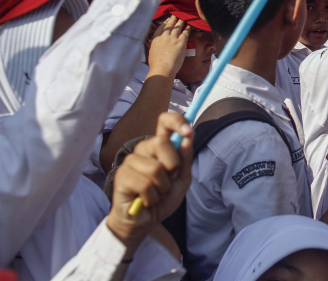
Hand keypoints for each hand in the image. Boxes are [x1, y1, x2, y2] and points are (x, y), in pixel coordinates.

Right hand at [107, 113, 193, 252]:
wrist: (144, 222)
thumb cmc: (162, 199)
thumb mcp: (182, 179)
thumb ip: (185, 159)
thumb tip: (188, 137)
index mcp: (159, 146)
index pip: (164, 121)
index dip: (177, 122)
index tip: (188, 132)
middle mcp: (143, 149)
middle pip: (162, 142)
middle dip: (173, 166)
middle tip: (168, 181)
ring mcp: (130, 161)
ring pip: (156, 168)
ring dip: (162, 187)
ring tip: (155, 194)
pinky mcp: (121, 176)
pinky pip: (145, 184)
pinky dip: (152, 197)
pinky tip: (146, 200)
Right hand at [147, 16, 189, 77]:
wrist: (162, 68)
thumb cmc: (156, 64)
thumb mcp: (152, 51)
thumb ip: (155, 45)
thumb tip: (157, 44)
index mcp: (155, 39)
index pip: (160, 28)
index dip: (164, 23)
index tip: (167, 20)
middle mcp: (164, 37)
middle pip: (169, 26)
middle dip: (172, 20)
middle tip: (175, 16)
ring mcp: (173, 39)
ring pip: (177, 27)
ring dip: (180, 22)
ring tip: (182, 19)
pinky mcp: (180, 43)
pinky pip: (185, 33)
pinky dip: (187, 29)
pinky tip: (188, 26)